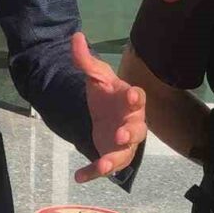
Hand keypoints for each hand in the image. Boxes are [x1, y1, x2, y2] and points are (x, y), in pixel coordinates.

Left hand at [71, 32, 147, 182]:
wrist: (104, 113)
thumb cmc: (107, 94)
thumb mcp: (95, 75)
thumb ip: (85, 59)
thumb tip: (75, 36)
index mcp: (130, 101)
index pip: (138, 98)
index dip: (135, 98)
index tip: (130, 96)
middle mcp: (132, 123)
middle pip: (137, 131)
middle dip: (130, 133)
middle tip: (120, 134)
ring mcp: (123, 143)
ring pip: (125, 154)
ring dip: (115, 160)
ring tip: (104, 166)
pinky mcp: (111, 155)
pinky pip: (105, 166)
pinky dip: (93, 173)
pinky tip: (79, 177)